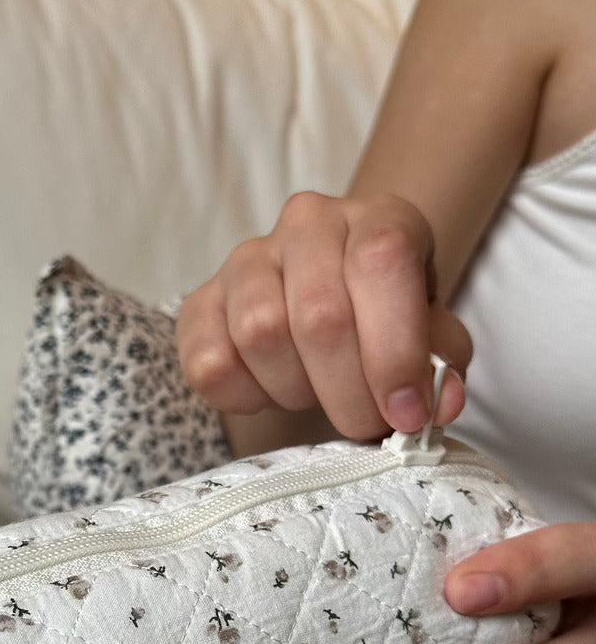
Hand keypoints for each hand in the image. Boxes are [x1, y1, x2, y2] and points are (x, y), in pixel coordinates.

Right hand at [178, 191, 470, 436]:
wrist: (322, 308)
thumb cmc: (383, 322)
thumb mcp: (430, 335)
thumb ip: (442, 363)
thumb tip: (439, 404)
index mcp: (378, 219)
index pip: (381, 262)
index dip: (394, 349)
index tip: (405, 412)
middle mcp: (309, 223)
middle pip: (319, 314)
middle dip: (349, 392)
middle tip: (365, 424)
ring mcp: (247, 259)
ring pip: (260, 334)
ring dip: (296, 390)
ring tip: (316, 394)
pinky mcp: (200, 302)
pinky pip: (211, 363)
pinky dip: (246, 397)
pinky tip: (271, 391)